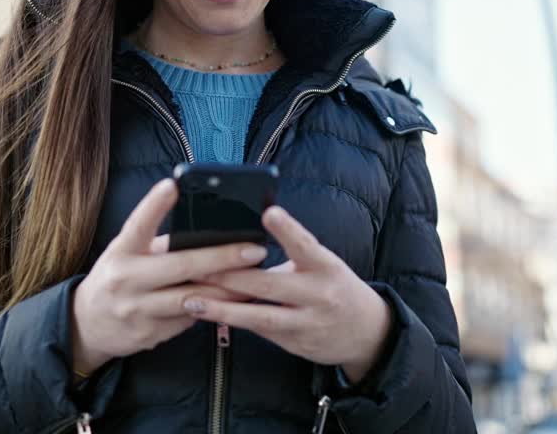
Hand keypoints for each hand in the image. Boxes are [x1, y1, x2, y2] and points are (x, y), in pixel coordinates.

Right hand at [71, 179, 268, 375]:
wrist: (88, 325)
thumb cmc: (118, 277)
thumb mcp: (126, 254)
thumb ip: (159, 244)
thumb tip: (207, 232)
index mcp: (121, 251)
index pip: (138, 225)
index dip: (155, 205)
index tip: (173, 185)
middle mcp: (126, 279)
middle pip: (180, 266)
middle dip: (222, 257)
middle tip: (254, 249)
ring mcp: (137, 310)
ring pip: (191, 299)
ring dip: (227, 290)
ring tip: (257, 279)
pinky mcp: (149, 334)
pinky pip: (188, 321)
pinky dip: (213, 310)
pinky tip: (235, 303)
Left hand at [186, 206, 391, 383]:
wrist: (365, 331)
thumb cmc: (333, 285)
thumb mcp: (321, 263)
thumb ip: (290, 251)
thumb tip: (243, 238)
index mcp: (325, 266)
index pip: (305, 244)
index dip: (287, 229)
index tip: (269, 213)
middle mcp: (319, 295)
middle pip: (270, 285)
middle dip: (231, 276)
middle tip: (198, 266)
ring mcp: (308, 323)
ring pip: (261, 316)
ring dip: (223, 309)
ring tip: (192, 300)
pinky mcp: (297, 343)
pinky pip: (261, 331)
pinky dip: (234, 322)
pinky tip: (208, 316)